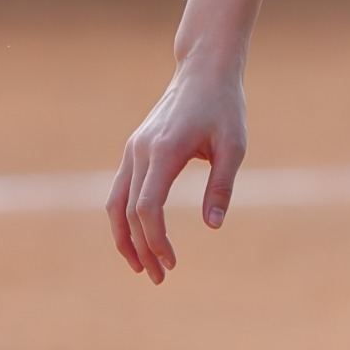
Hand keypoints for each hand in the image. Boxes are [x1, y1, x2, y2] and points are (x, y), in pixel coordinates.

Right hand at [106, 58, 247, 284]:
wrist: (204, 71)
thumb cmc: (224, 107)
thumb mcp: (234, 144)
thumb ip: (222, 184)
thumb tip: (214, 225)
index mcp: (164, 151)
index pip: (148, 207)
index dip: (156, 239)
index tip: (172, 262)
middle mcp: (140, 152)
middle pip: (127, 212)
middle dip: (140, 248)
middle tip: (160, 277)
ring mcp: (133, 150)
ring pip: (115, 204)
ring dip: (124, 238)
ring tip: (142, 267)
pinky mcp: (134, 150)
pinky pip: (120, 191)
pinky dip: (124, 218)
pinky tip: (138, 237)